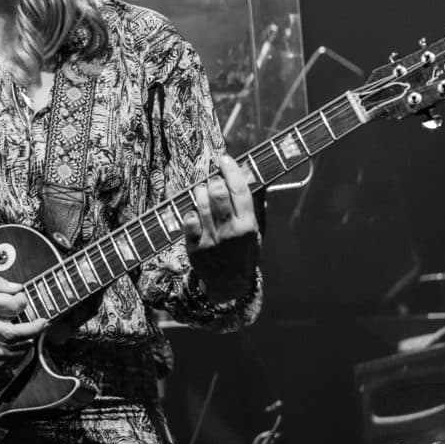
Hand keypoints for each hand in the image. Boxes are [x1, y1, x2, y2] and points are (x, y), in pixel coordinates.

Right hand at [0, 269, 47, 370]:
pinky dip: (0, 368)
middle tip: (43, 324)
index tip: (24, 299)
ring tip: (30, 342)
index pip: (10, 306)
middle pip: (11, 333)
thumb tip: (16, 287)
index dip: (24, 302)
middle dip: (33, 330)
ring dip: (21, 351)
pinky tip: (11, 361)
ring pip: (1, 354)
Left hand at [182, 153, 261, 297]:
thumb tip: (257, 176)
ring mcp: (211, 239)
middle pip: (217, 193)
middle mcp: (230, 232)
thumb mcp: (257, 231)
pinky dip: (190, 211)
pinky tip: (195, 212)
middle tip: (213, 180)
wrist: (230, 285)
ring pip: (200, 202)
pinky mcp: (194, 247)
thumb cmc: (244, 251)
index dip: (231, 170)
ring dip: (200, 190)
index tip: (225, 158)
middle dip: (213, 180)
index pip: (240, 190)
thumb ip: (256, 205)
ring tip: (203, 191)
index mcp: (249, 225)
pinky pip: (187, 220)